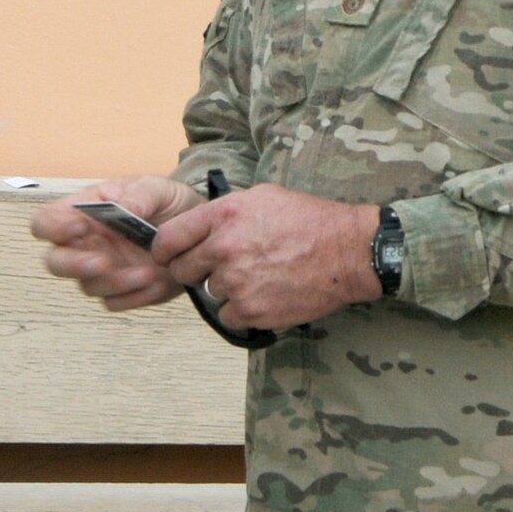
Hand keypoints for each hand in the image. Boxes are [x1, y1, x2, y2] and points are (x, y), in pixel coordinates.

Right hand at [31, 176, 202, 312]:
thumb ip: (139, 195)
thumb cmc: (165, 202)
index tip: (79, 225)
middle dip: (72, 265)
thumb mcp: (157, 187)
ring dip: (114, 282)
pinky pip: (115, 302)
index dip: (53, 226)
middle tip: (103, 262)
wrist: (197, 229)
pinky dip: (134, 296)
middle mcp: (85, 244)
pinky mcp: (122, 291)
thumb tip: (123, 208)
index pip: (46, 221)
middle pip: (55, 262)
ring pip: (88, 286)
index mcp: (83, 212)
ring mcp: (102, 270)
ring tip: (147, 271)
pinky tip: (156, 281)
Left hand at [153, 183, 379, 330]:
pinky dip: (242, 309)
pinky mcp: (252, 310)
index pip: (167, 239)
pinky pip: (228, 314)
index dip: (164, 250)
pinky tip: (265, 293)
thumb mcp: (260, 197)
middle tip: (220, 266)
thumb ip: (222, 212)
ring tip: (257, 275)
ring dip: (226, 288)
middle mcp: (224, 248)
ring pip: (209, 293)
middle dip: (196, 270)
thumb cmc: (308, 220)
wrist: (347, 251)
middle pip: (182, 270)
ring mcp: (237, 282)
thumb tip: (196, 227)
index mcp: (222, 216)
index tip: (169, 255)